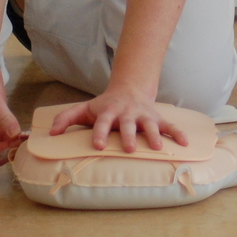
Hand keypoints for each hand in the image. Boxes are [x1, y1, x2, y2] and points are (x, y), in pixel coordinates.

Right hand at [0, 61, 22, 164]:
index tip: (22, 140)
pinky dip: (12, 136)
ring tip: (27, 137)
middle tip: (26, 140)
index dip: (7, 147)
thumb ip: (4, 117)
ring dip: (12, 144)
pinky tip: (23, 132)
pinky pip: (2, 135)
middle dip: (9, 149)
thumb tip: (14, 134)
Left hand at [49, 82, 187, 152]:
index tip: (98, 145)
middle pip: (128, 125)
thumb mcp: (84, 109)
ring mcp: (143, 116)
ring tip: (158, 147)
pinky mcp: (156, 118)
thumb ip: (67, 119)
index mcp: (109, 112)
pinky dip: (178, 133)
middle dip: (129, 136)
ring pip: (150, 125)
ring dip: (154, 135)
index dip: (100, 133)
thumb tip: (51, 133)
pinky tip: (185, 143)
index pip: (103, 123)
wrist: (129, 88)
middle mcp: (127, 114)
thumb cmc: (104, 105)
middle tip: (129, 149)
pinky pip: (169, 125)